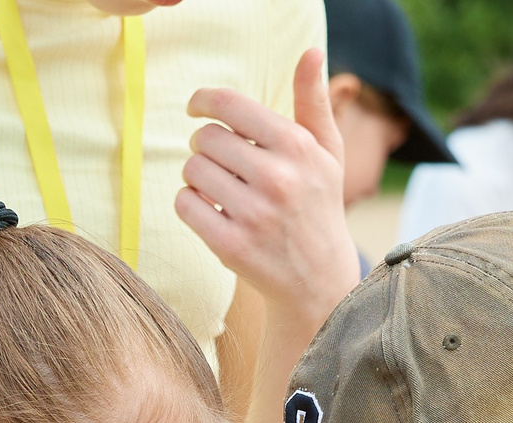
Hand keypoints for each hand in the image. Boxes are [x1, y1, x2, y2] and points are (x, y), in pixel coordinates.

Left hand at [178, 48, 362, 330]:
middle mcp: (277, 178)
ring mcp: (254, 214)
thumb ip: (314, 102)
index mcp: (297, 146)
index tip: (196, 108)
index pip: (230, 105)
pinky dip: (190, 204)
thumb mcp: (327, 153)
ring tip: (217, 187)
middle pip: (205, 138)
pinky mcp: (231, 245)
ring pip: (192, 170)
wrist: (320, 280)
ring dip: (197, 176)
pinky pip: (185, 204)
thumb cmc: (319, 206)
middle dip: (204, 146)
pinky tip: (210, 210)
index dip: (203, 100)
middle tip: (217, 160)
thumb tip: (310, 52)